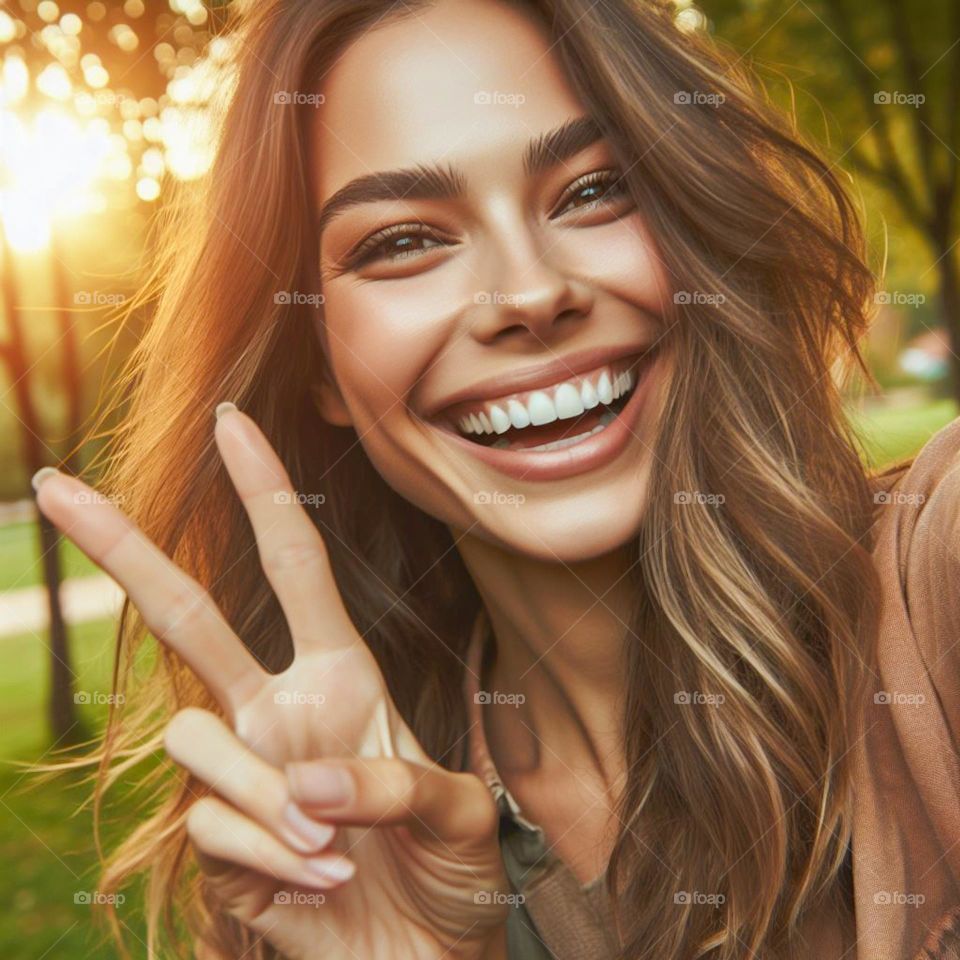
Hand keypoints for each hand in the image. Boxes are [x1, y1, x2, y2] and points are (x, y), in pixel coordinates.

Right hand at [34, 404, 508, 959]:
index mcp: (340, 676)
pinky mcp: (214, 845)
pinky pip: (213, 829)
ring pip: (197, 739)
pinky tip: (319, 889)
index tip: (231, 424)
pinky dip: (273, 862)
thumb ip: (397, 785)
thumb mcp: (458, 812)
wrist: (425, 959)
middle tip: (54, 487)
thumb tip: (304, 787)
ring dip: (265, 798)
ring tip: (335, 852)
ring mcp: (240, 774)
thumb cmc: (451, 872)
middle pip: (186, 617)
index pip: (295, 566)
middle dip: (124, 551)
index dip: (264, 493)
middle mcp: (276, 711)